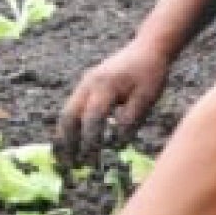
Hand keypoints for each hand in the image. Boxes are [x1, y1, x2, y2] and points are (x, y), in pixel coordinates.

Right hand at [55, 41, 170, 168]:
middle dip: (68, 143)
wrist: (147, 47)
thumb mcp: (146, 98)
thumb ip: (131, 120)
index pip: (92, 119)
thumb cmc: (150, 74)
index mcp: (104, 86)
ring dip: (65, 137)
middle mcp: (88, 84)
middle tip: (70, 167)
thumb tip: (116, 145)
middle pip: (70, 117)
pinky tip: (73, 143)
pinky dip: (70, 127)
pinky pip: (72, 108)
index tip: (92, 164)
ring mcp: (84, 83)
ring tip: (66, 160)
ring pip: (67, 113)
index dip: (90, 142)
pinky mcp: (86, 85)